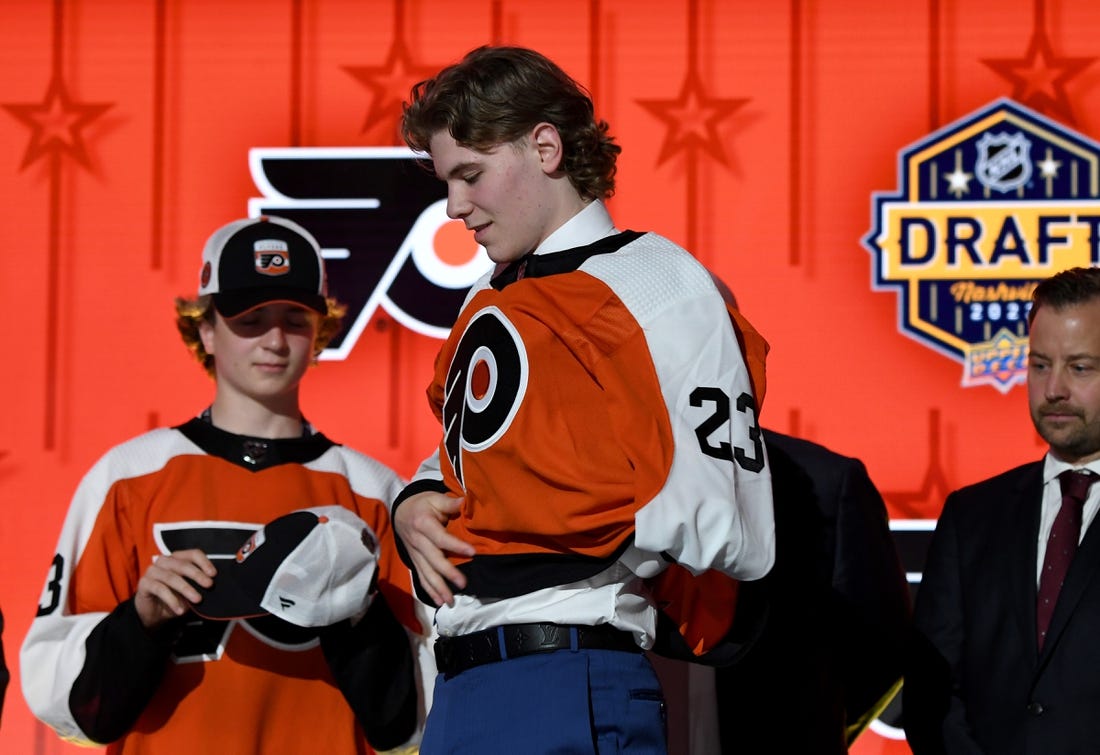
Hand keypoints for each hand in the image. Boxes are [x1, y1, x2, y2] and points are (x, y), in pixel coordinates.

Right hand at [134, 549, 215, 629]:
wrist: (153, 613)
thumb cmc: (174, 597)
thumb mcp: (189, 591)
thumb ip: (198, 585)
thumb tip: (211, 584)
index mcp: (177, 559)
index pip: (192, 554)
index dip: (204, 562)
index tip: (213, 574)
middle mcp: (164, 561)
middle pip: (183, 565)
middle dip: (197, 575)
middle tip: (209, 585)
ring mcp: (152, 571)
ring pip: (171, 577)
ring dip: (186, 588)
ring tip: (197, 599)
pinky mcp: (144, 583)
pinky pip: (160, 589)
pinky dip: (172, 600)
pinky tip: (180, 610)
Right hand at [394, 491, 473, 606]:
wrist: (401, 511)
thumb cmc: (423, 504)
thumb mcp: (435, 498)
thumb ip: (450, 502)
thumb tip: (466, 501)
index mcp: (423, 523)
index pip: (440, 537)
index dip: (456, 545)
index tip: (472, 552)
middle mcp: (417, 541)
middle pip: (433, 559)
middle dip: (448, 572)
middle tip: (463, 583)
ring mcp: (415, 553)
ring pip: (426, 572)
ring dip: (438, 588)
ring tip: (450, 600)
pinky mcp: (414, 561)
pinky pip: (421, 577)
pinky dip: (430, 590)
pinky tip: (439, 601)